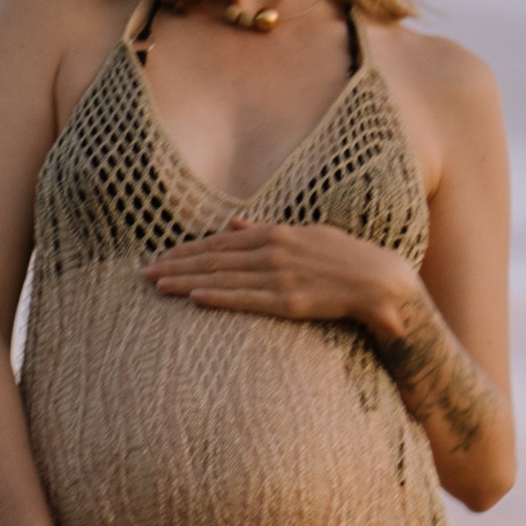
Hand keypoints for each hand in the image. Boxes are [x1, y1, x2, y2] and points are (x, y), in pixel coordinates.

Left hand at [143, 218, 415, 333]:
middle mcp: (272, 252)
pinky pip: (246, 300)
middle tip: (145, 274)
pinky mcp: (290, 301)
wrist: (381, 282)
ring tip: (159, 287)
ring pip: (223, 279)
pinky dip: (219, 298)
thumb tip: (234, 224)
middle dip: (177, 266)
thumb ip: (265, 230)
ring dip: (188, 282)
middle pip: (214, 260)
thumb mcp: (304, 234)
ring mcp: (280, 276)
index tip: (161, 257)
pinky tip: (194, 299)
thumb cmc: (344, 258)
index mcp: (274, 234)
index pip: (219, 244)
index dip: (187, 251)